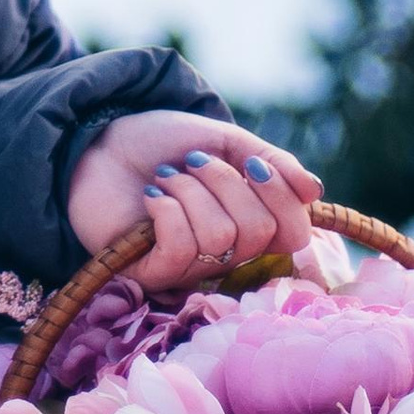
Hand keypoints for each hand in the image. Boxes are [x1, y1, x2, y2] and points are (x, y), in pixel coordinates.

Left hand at [67, 111, 323, 298]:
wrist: (99, 141)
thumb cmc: (161, 145)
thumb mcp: (223, 141)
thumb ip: (270, 162)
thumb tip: (314, 191)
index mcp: (250, 222)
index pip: (295, 233)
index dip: (281, 196)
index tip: (252, 163)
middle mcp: (227, 252)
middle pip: (258, 232)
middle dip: (225, 183)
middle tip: (193, 164)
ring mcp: (190, 266)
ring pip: (220, 237)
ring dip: (191, 191)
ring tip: (167, 178)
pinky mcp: (152, 273)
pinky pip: (181, 250)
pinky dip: (168, 211)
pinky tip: (152, 197)